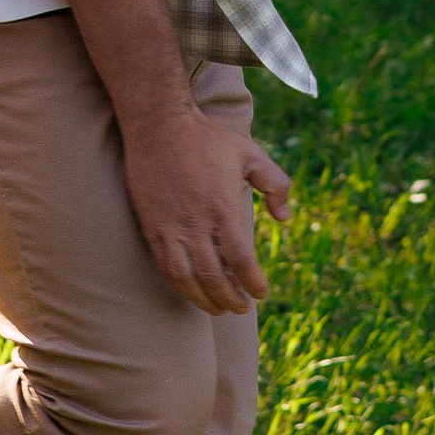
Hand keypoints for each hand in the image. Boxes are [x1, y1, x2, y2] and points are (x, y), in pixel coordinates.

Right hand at [124, 108, 292, 314]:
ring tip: (219, 309)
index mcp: (223, 207)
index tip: (261, 292)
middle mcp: (195, 223)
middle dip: (231, 299)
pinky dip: (181, 286)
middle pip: (214, 278)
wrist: (157, 125)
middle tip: (242, 308)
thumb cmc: (207, 138)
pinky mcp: (152, 227)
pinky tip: (192, 290)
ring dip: (204, 301)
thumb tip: (283, 218)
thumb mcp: (251, 153)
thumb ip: (276, 184)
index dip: (253, 283)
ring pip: (187, 279)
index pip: (241, 260)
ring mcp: (170, 228)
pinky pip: (166, 267)